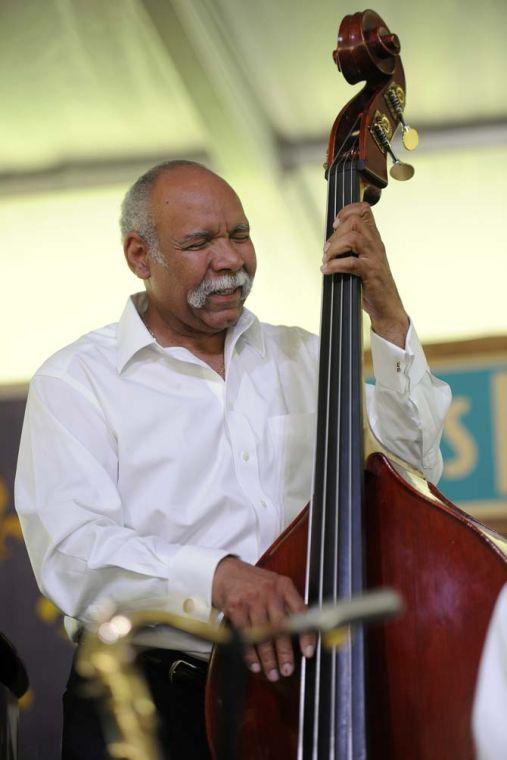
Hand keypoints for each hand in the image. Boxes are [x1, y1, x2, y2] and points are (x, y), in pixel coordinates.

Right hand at [212, 556, 315, 680]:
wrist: (225, 572)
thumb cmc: (254, 583)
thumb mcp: (275, 586)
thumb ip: (288, 604)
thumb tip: (303, 633)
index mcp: (284, 586)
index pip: (300, 611)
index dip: (306, 634)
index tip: (308, 653)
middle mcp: (269, 592)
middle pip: (281, 627)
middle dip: (285, 653)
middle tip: (288, 670)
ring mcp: (251, 600)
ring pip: (262, 635)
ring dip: (268, 658)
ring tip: (272, 673)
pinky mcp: (236, 608)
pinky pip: (245, 636)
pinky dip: (249, 653)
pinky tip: (254, 665)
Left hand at [321, 201, 408, 347]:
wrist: (386, 307)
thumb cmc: (372, 285)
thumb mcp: (362, 260)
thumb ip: (351, 248)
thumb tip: (328, 243)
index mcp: (373, 239)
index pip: (365, 211)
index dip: (347, 211)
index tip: (335, 224)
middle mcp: (376, 244)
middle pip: (356, 221)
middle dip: (336, 233)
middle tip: (328, 249)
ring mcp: (374, 258)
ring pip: (353, 239)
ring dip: (334, 248)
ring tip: (327, 260)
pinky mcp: (370, 273)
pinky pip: (351, 263)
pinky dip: (334, 265)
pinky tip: (327, 270)